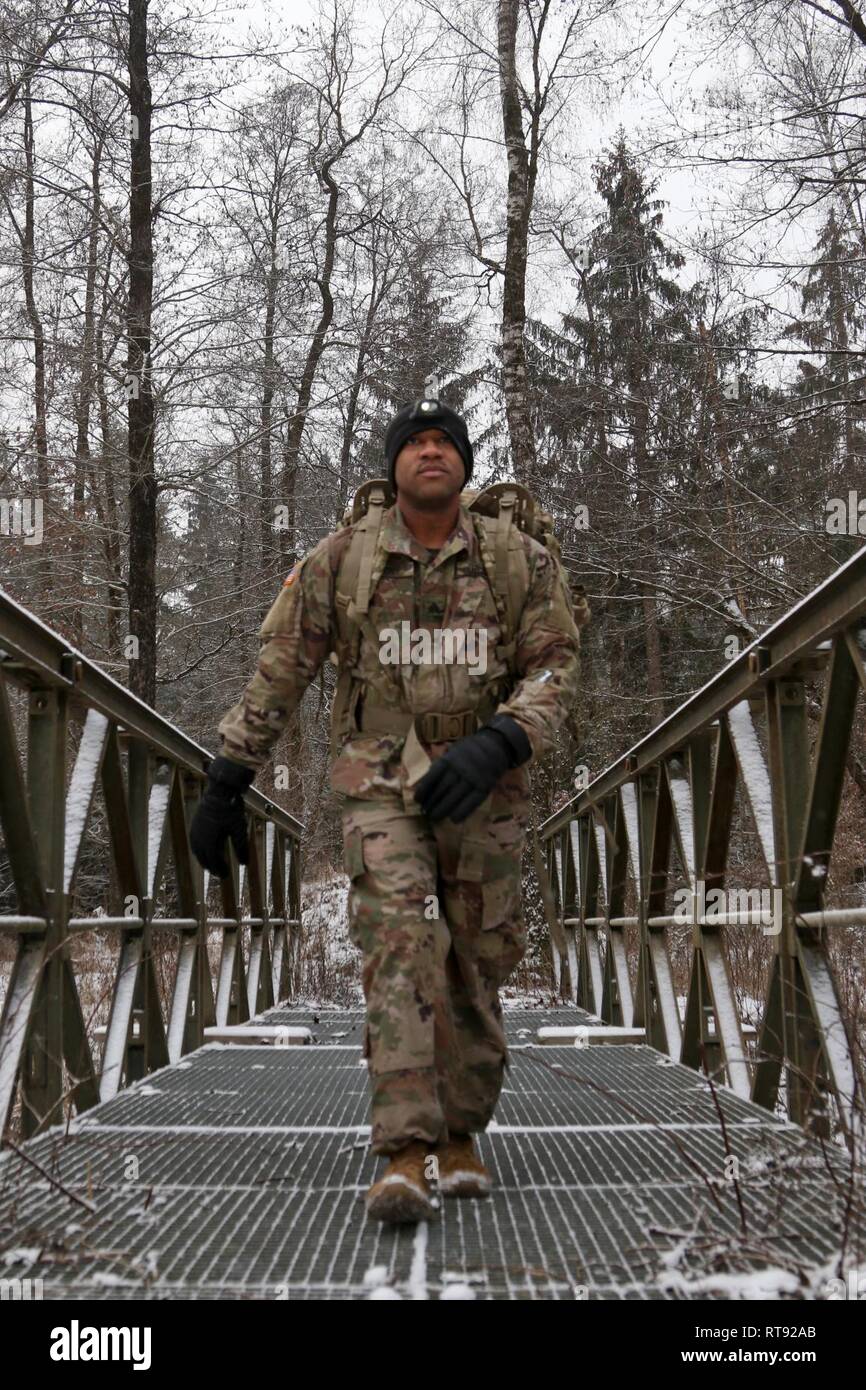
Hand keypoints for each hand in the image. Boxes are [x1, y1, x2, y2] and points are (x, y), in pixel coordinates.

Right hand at [190, 756, 255, 875]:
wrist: (220, 790)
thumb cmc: (231, 810)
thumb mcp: (239, 830)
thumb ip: (241, 848)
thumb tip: (244, 864)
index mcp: (208, 841)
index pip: (212, 861)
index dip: (219, 869)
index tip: (226, 875)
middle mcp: (198, 837)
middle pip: (203, 858)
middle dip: (212, 866)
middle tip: (220, 872)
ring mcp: (195, 829)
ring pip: (197, 850)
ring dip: (204, 859)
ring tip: (212, 864)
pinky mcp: (195, 822)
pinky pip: (194, 841)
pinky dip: (199, 849)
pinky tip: (206, 848)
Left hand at [414, 717, 529, 822]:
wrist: (494, 745)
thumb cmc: (468, 751)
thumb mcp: (452, 752)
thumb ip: (439, 766)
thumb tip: (422, 783)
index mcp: (449, 759)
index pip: (432, 777)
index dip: (423, 790)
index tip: (418, 800)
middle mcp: (459, 769)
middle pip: (442, 789)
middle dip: (432, 803)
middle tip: (426, 812)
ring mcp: (473, 778)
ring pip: (455, 797)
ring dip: (443, 809)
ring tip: (435, 817)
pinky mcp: (484, 787)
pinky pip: (472, 802)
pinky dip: (462, 812)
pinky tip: (454, 819)